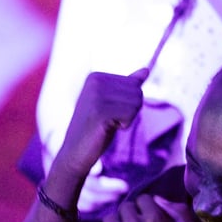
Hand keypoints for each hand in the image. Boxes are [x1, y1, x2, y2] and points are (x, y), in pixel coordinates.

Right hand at [53, 68, 147, 182]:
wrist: (75, 151)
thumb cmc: (96, 128)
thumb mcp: (112, 103)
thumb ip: (128, 86)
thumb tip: (146, 70)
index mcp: (96, 76)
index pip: (134, 85)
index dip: (128, 104)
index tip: (109, 111)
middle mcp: (95, 81)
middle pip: (137, 93)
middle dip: (130, 111)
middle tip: (109, 120)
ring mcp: (96, 95)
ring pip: (136, 103)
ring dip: (126, 119)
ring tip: (107, 124)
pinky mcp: (100, 111)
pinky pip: (130, 115)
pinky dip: (123, 126)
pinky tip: (106, 129)